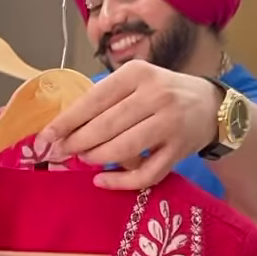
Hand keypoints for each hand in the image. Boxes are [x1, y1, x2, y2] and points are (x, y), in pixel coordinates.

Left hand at [35, 61, 221, 190]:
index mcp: (138, 74)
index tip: (45, 137)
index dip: (66, 121)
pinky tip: (102, 180)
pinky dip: (120, 181)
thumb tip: (63, 126)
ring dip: (96, 158)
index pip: (94, 99)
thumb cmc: (162, 93)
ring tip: (84, 159)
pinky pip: (145, 174)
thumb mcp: (136, 82)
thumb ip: (105, 99)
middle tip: (60, 153)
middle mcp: (156, 95)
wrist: (211, 106)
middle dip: (77, 143)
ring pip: (123, 149)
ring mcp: (169, 124)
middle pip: (106, 126)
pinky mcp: (179, 151)